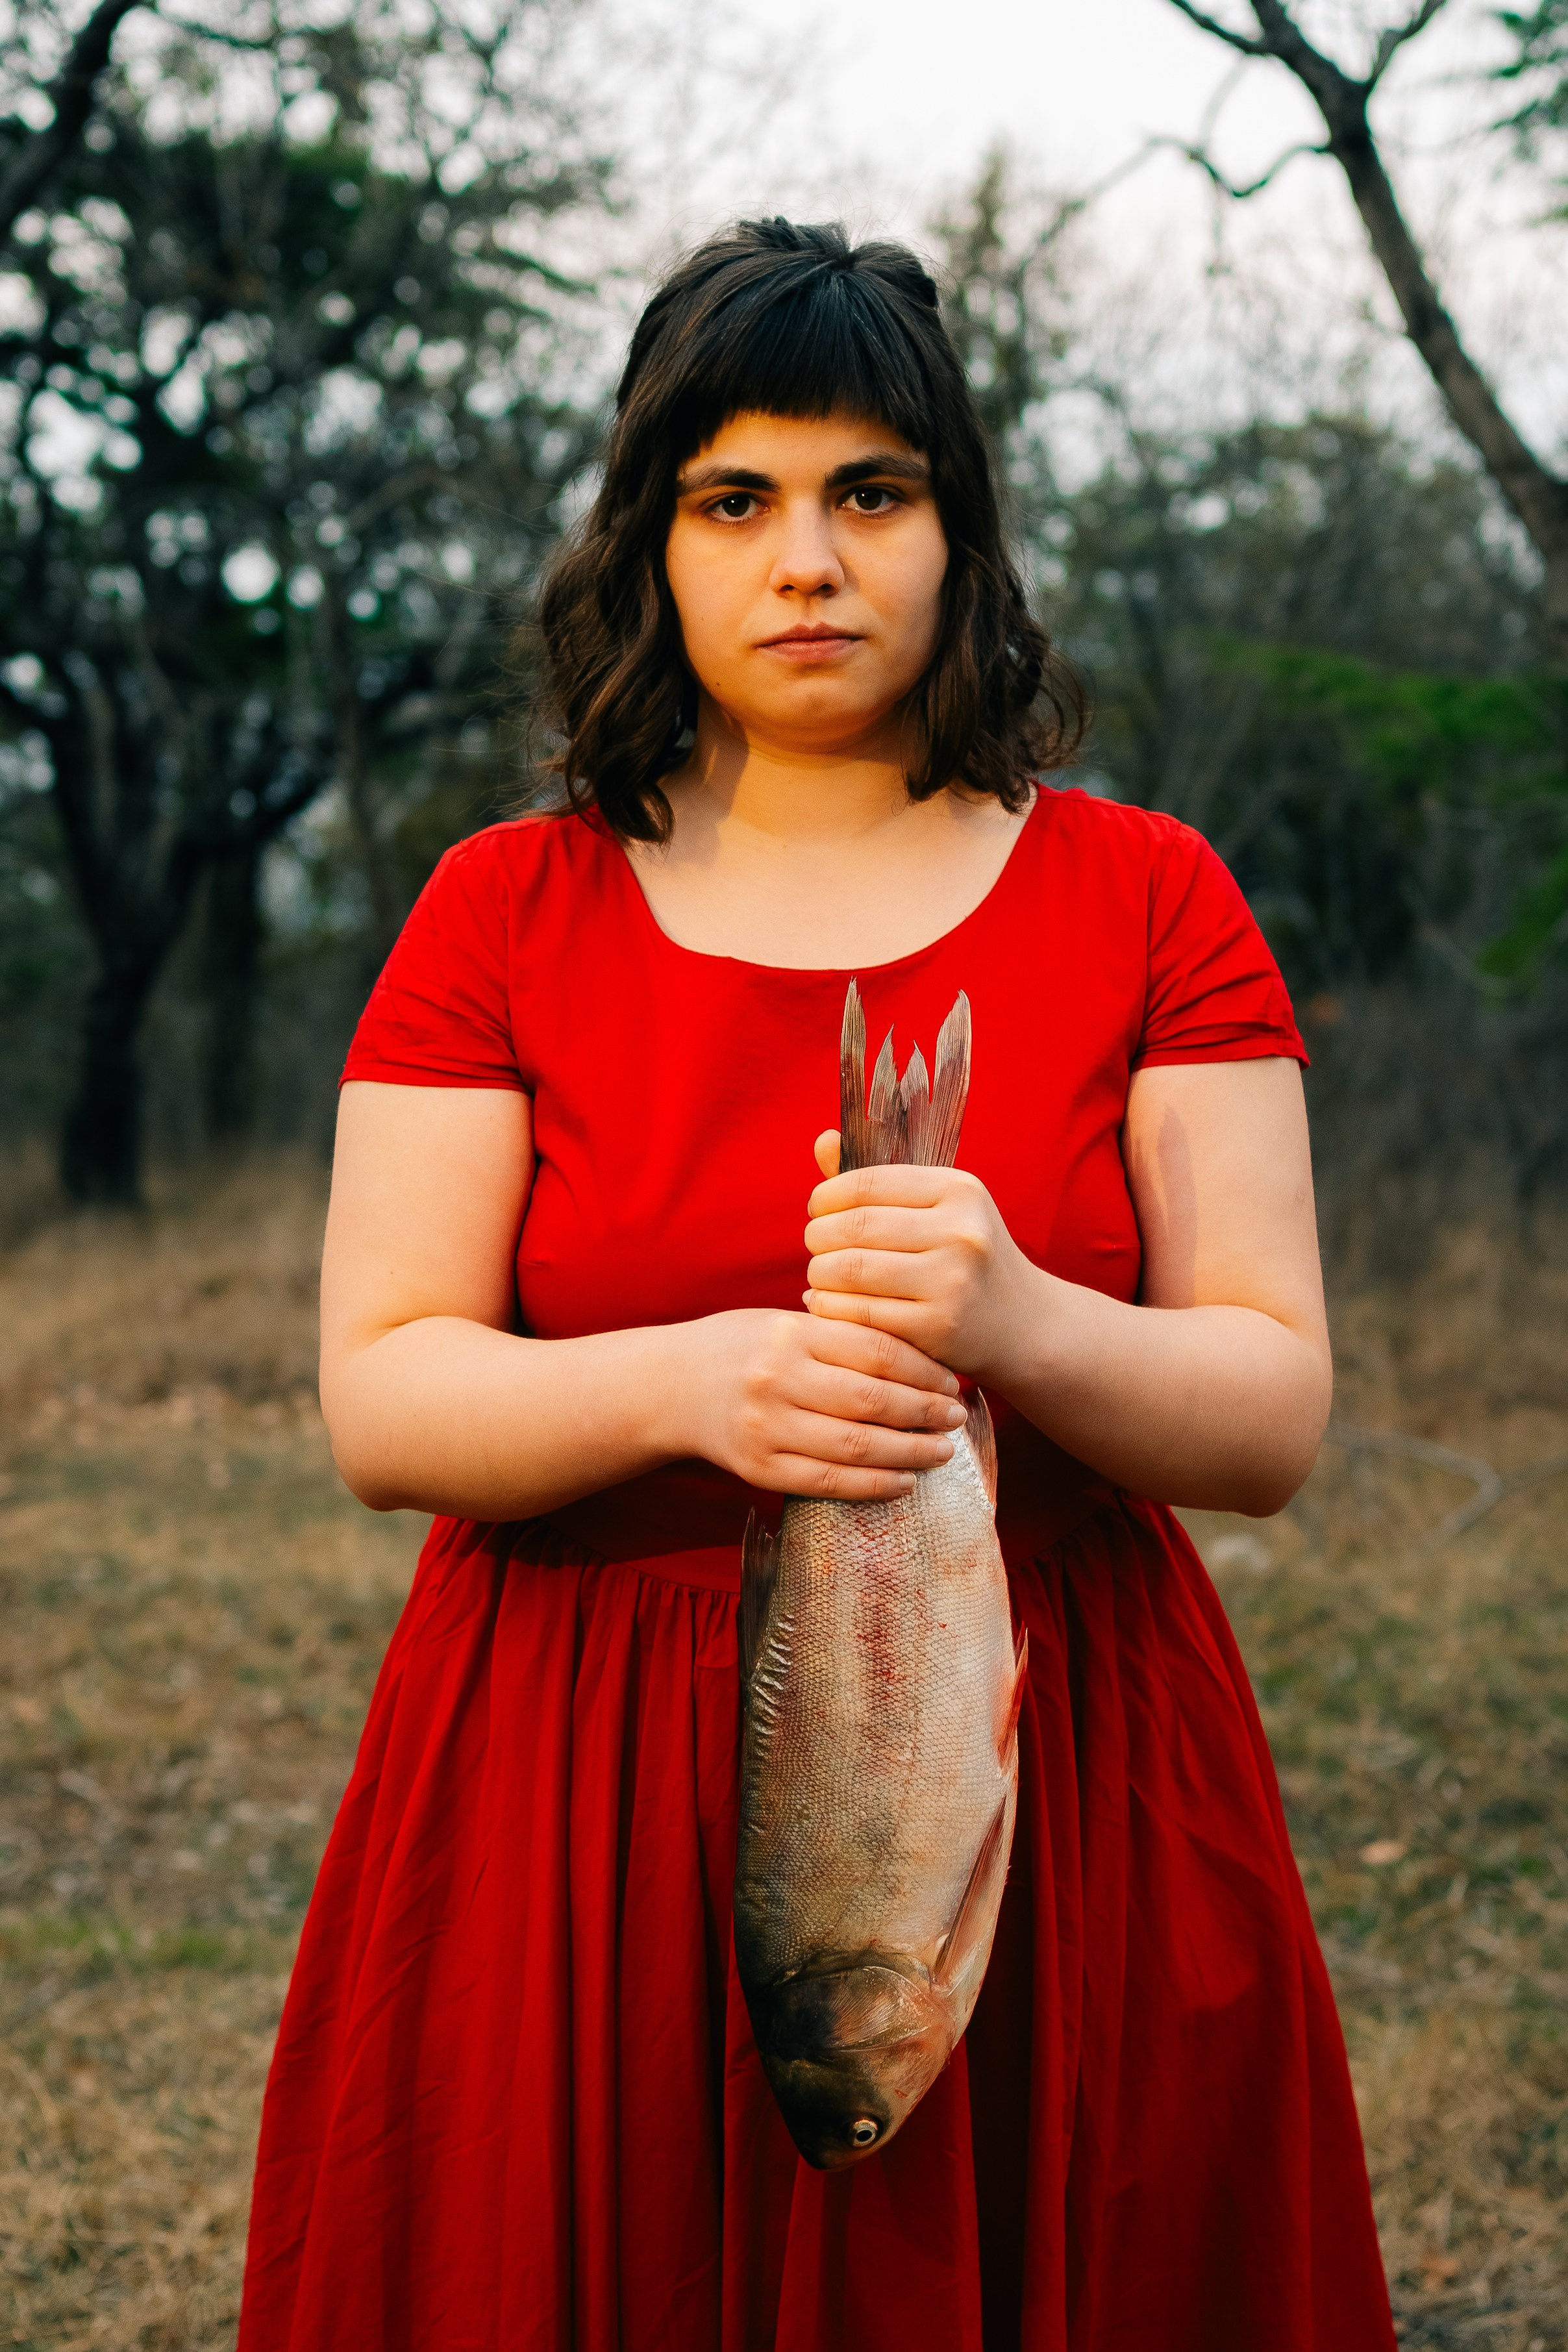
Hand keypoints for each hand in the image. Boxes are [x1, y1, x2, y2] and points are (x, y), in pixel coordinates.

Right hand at [675, 1307, 967, 1500]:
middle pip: (872, 1401)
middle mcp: (778, 1379)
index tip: (951, 1380)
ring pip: (855, 1447)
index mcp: (790, 1333)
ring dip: (909, 1453)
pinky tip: (903, 1481)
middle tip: (956, 1417)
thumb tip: (923, 1358)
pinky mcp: (758, 1469)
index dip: (923, 1370)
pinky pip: (829, 1483)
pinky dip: (874, 1486)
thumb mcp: (785, 1323)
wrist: (669, 1387)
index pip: (876, 1351)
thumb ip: (842, 1335)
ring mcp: (766, 1428)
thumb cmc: (741, 1347)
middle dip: (925, 1413)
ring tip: (941, 1451)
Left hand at [802, 1132, 1032, 1382]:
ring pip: (850, 1270)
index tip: (818, 1210)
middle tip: (815, 1246)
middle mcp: (961, 1232)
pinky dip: (830, 1308)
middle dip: (818, 1237)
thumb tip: (823, 1141)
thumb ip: (877, 1182)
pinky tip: (827, 1304)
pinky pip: (859, 1314)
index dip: (826, 1196)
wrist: (1024, 1323)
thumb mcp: (939, 1209)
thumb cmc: (966, 1258)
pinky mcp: (938, 1328)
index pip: (866, 1183)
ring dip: (819, 1274)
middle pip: (854, 1227)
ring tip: (820, 1275)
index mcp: (959, 1190)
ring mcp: (952, 1282)